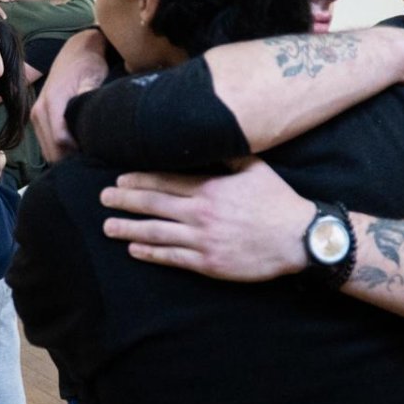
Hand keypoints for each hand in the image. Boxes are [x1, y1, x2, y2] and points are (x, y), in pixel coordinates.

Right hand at [32, 29, 108, 161]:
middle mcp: (38, 110)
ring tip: (85, 155)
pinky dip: (59, 150)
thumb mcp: (93, 78)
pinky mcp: (37, 117)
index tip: (96, 154)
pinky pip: (46, 142)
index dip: (78, 153)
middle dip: (71, 160)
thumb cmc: (88, 63)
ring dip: (64, 157)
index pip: (61, 141)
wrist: (76, 51)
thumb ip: (88, 99)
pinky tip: (76, 148)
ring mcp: (35, 115)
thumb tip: (89, 124)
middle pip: (52, 151)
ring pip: (48, 150)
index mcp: (52, 102)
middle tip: (92, 160)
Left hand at [98, 157, 315, 280]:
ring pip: (157, 233)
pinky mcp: (209, 263)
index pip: (165, 182)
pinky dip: (151, 253)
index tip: (120, 180)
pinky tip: (134, 249)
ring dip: (129, 228)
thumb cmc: (277, 201)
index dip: (139, 181)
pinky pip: (173, 257)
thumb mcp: (254, 168)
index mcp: (210, 188)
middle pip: (154, 205)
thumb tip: (209, 140)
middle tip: (103, 199)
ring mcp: (203, 240)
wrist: (299, 239)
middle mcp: (201, 213)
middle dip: (125, 201)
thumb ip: (228, 156)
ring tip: (108, 226)